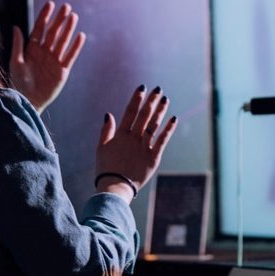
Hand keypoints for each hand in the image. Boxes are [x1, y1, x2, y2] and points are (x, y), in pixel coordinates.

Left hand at [9, 1, 85, 112]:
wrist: (27, 101)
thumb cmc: (18, 83)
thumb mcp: (15, 62)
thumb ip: (18, 45)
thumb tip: (16, 27)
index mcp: (32, 49)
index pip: (40, 29)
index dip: (45, 17)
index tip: (50, 4)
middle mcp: (44, 53)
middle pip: (53, 33)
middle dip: (59, 20)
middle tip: (66, 6)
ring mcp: (54, 61)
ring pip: (62, 42)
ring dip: (68, 29)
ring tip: (73, 16)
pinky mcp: (62, 71)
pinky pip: (70, 56)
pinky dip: (75, 47)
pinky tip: (80, 36)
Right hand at [95, 85, 177, 201]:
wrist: (115, 188)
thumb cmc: (106, 169)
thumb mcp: (101, 149)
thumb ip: (106, 131)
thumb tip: (108, 114)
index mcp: (120, 135)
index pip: (130, 112)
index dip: (136, 99)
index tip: (142, 87)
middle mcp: (133, 138)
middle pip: (144, 115)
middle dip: (151, 101)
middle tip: (158, 89)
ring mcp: (144, 147)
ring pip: (154, 125)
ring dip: (160, 111)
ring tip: (165, 99)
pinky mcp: (153, 157)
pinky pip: (162, 140)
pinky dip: (168, 129)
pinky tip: (174, 118)